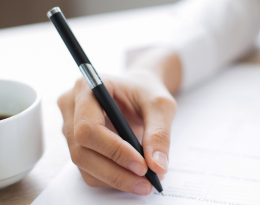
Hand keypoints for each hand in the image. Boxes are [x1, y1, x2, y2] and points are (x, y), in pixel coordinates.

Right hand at [57, 71, 175, 194]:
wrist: (138, 92)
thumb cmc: (145, 92)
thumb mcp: (160, 104)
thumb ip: (159, 132)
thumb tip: (157, 166)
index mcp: (86, 88)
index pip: (88, 127)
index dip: (113, 150)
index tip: (142, 165)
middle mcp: (71, 107)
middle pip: (81, 150)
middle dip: (115, 172)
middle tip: (146, 182)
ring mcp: (70, 126)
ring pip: (83, 164)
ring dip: (114, 179)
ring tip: (143, 183)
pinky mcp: (77, 143)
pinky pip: (88, 169)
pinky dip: (110, 179)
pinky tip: (132, 178)